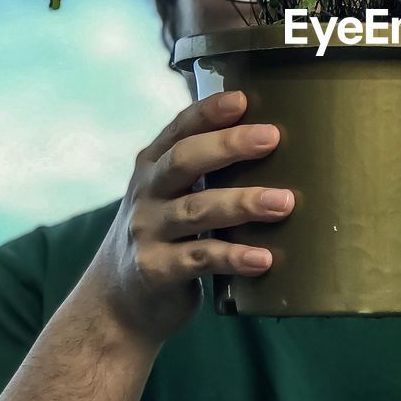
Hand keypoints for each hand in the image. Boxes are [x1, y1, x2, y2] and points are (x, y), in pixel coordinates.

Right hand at [83, 90, 290, 346]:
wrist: (116, 301)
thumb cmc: (164, 235)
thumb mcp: (170, 196)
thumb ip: (203, 171)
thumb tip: (276, 142)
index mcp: (152, 166)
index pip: (179, 129)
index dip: (208, 112)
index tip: (242, 99)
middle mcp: (146, 193)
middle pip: (184, 161)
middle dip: (228, 146)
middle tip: (272, 138)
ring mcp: (147, 232)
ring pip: (196, 210)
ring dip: (242, 203)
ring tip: (284, 202)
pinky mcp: (156, 270)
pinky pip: (199, 259)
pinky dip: (233, 257)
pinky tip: (263, 257)